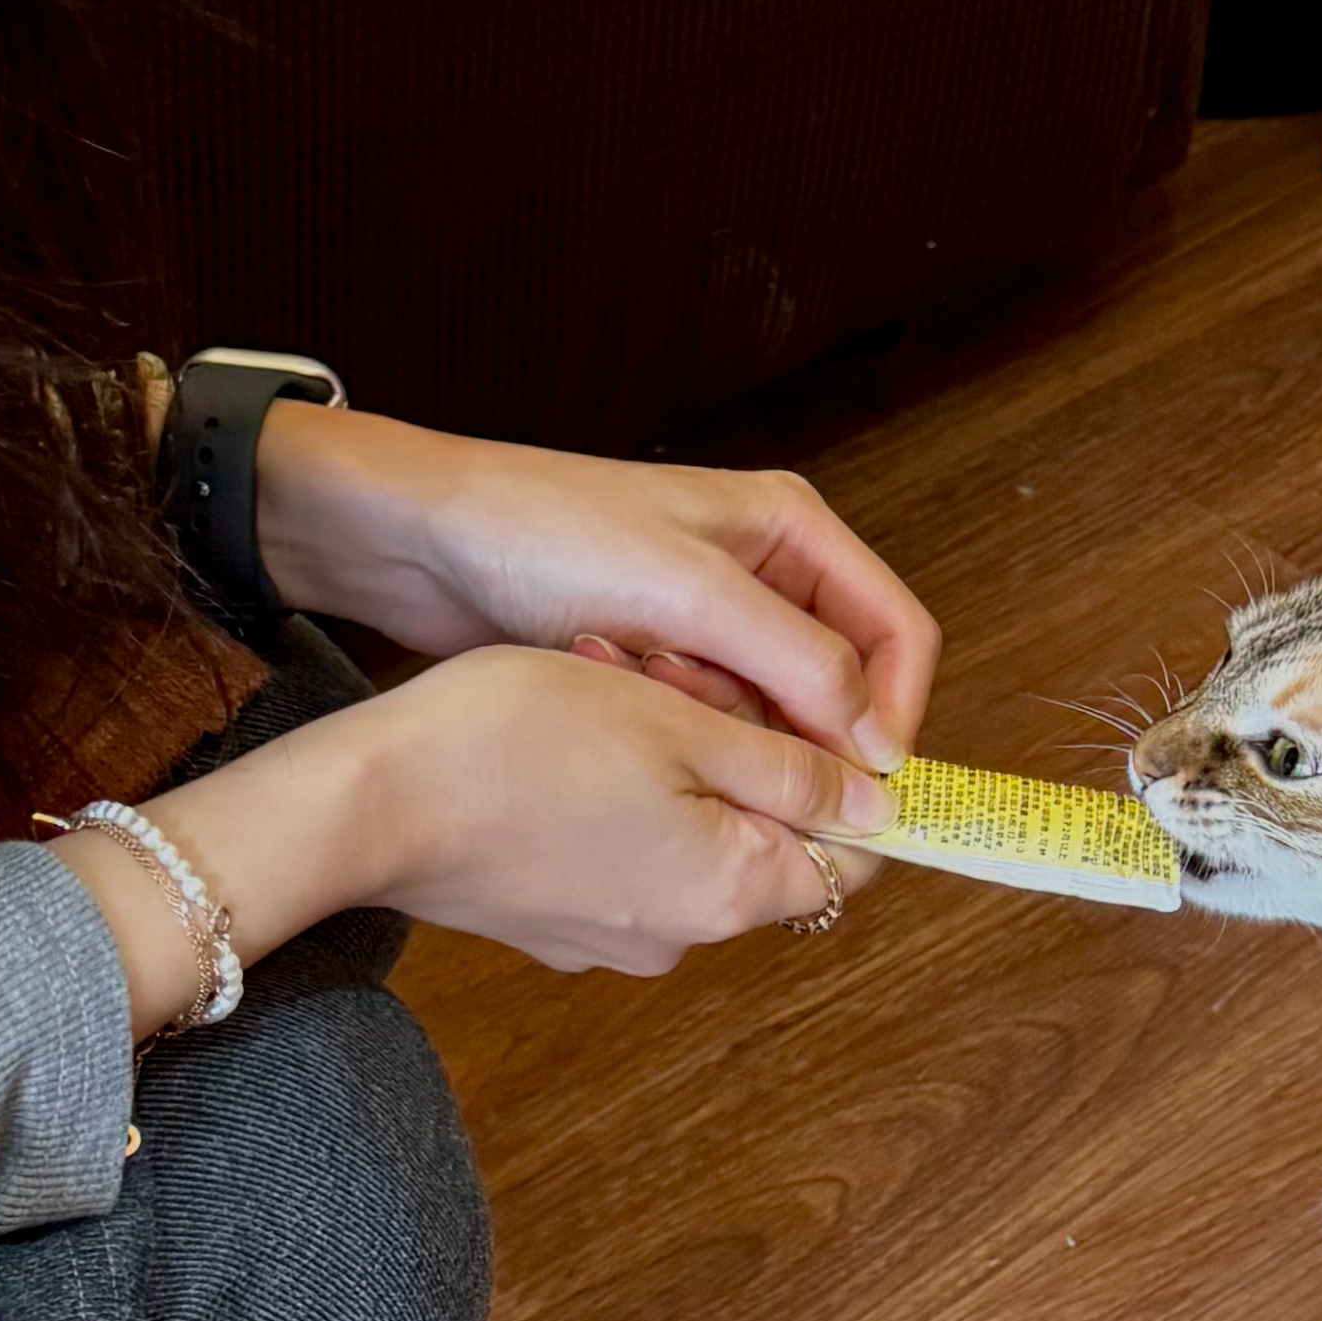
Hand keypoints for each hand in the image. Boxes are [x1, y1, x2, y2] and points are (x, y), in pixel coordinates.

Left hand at [251, 404, 941, 773]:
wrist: (423, 540)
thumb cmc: (548, 534)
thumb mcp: (689, 593)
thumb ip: (797, 661)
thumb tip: (877, 746)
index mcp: (795, 534)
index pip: (898, 636)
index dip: (896, 715)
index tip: (864, 786)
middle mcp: (769, 577)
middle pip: (843, 687)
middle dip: (802, 733)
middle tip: (747, 762)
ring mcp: (715, 626)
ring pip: (774, 717)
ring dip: (729, 731)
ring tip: (654, 699)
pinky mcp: (665, 667)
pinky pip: (712, 727)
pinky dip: (686, 734)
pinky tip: (629, 712)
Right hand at [339, 647, 891, 974]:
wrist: (368, 804)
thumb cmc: (518, 746)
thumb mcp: (681, 725)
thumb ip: (790, 770)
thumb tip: (880, 805)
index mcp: (733, 890)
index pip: (852, 854)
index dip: (845, 776)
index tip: (808, 708)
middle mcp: (683, 938)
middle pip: (762, 838)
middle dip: (740, 748)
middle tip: (681, 673)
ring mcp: (611, 938)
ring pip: (686, 836)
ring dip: (671, 761)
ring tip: (611, 688)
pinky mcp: (554, 923)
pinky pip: (619, 852)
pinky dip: (612, 796)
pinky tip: (560, 740)